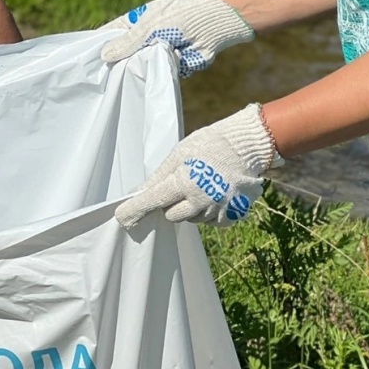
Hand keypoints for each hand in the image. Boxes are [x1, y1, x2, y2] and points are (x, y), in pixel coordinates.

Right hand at [100, 0, 252, 77]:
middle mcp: (145, 38)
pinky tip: (143, 83)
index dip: (100, 44)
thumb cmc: (182, 17)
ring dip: (135, 73)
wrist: (215, 26)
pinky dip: (153, 77)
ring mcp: (158, 52)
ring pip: (139, 67)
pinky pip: (156, 75)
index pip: (112, 33)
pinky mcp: (171, 66)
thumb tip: (103, 55)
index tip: (85, 59)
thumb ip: (128, 42)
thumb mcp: (151, 27)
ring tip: (118, 84)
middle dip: (116, 64)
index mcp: (137, 21)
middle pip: (124, 54)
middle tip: (98, 79)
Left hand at [115, 105, 280, 227]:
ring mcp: (217, 211)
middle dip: (171, 203)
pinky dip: (208, 212)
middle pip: (171, 215)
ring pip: (191, 219)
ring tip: (203, 185)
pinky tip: (215, 194)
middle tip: (182, 184)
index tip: (121, 218)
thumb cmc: (209, 145)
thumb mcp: (181, 153)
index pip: (153, 201)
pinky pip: (209, 223)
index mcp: (186, 182)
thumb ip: (159, 176)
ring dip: (191, 207)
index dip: (135, 210)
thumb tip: (138, 192)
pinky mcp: (231, 217)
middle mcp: (201, 201)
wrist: (246, 147)